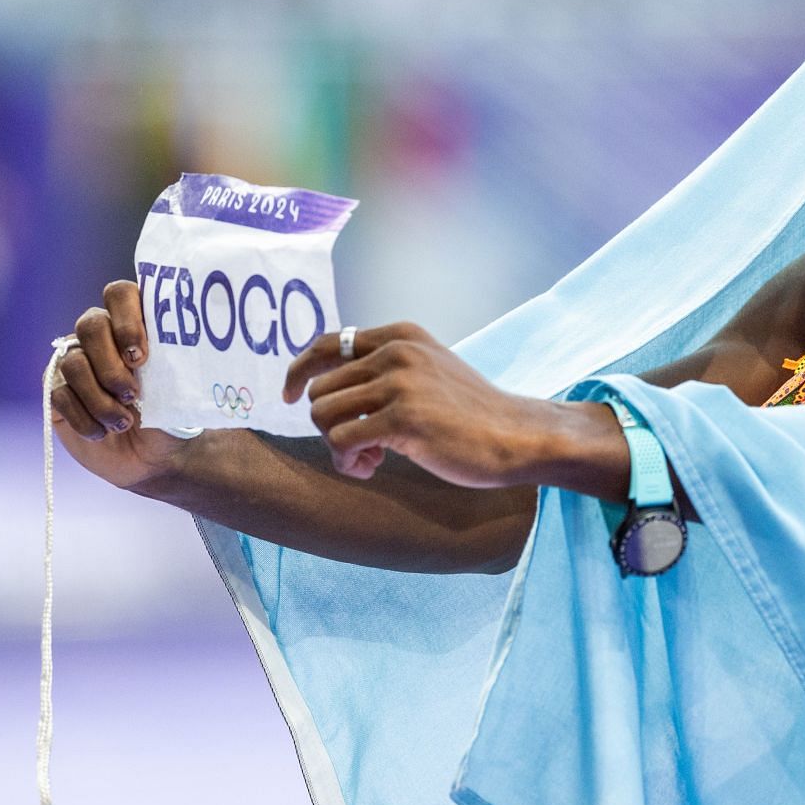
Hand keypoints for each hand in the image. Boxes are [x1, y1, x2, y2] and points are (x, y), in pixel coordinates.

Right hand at [49, 280, 189, 489]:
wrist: (155, 457)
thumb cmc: (173, 415)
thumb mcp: (181, 388)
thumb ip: (168, 363)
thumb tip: (157, 355)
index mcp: (136, 324)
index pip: (120, 294)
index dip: (127, 320)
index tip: (141, 357)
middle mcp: (102, 336)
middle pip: (90, 325)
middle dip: (111, 364)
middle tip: (132, 394)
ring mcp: (75, 361)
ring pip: (74, 364)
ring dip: (100, 399)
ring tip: (124, 422)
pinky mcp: (58, 392)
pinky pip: (60, 395)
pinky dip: (84, 419)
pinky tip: (103, 433)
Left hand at [283, 322, 556, 487]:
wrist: (516, 435)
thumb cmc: (473, 413)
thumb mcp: (430, 369)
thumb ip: (387, 367)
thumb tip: (327, 384)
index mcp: (401, 336)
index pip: (326, 344)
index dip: (297, 370)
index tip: (288, 396)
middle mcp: (397, 352)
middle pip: (319, 389)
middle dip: (328, 424)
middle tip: (361, 447)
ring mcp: (400, 383)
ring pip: (323, 415)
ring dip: (336, 446)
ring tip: (368, 459)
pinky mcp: (403, 419)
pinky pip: (340, 442)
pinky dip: (346, 462)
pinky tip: (372, 468)